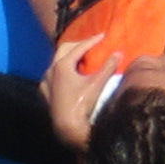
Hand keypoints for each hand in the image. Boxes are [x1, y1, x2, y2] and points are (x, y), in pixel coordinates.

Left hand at [41, 33, 111, 150]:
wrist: (67, 127)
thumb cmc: (82, 104)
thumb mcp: (98, 83)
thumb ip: (108, 66)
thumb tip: (119, 53)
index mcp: (63, 65)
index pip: (79, 47)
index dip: (92, 41)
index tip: (102, 36)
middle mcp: (51, 71)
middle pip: (63, 50)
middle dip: (77, 45)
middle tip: (90, 44)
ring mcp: (46, 82)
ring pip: (55, 63)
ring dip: (67, 58)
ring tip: (79, 60)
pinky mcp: (45, 93)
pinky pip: (51, 76)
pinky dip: (59, 72)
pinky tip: (66, 77)